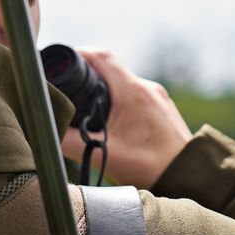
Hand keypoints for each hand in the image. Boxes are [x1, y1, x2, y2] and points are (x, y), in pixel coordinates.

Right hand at [60, 48, 192, 189]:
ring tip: (89, 111)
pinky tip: (114, 124)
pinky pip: (137, 98)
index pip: (100, 56)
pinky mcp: (164, 110)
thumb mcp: (102, 154)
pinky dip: (121, 104)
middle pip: (111, 70)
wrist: (189, 179)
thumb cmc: (148, 166)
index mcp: (132, 91)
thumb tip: (46, 132)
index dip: (78, 55)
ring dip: (106, 93)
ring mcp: (158, 98)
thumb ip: (68, 142)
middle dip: (88, 77)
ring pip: (124, 85)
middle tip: (70, 89)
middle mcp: (147, 88)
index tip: (63, 64)